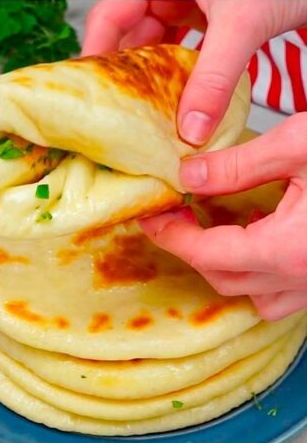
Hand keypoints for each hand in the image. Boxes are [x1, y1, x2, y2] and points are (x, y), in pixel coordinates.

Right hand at [83, 0, 306, 144]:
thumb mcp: (241, 26)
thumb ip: (215, 78)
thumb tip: (191, 129)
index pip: (109, 14)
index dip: (96, 51)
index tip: (91, 88)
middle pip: (131, 36)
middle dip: (128, 74)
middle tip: (120, 111)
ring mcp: (188, 5)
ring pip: (156, 46)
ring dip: (155, 79)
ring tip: (150, 113)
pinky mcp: (209, 19)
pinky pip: (182, 50)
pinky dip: (181, 75)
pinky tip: (183, 100)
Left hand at [140, 115, 306, 319]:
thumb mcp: (298, 145)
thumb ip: (238, 165)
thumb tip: (187, 175)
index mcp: (290, 250)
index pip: (209, 257)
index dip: (172, 238)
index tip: (150, 215)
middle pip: (227, 281)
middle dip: (192, 251)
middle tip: (170, 214)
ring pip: (259, 297)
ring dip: (226, 268)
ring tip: (207, 226)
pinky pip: (288, 291)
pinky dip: (259, 272)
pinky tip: (253, 235)